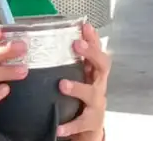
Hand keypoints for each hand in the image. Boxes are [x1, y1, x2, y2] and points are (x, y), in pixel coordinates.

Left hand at [57, 23, 109, 140]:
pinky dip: (70, 125)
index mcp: (94, 72)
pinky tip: (59, 127)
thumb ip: (70, 62)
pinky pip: (81, 123)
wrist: (91, 126)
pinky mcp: (91, 122)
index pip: (97, 50)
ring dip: (78, 88)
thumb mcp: (80, 77)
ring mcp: (97, 104)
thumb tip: (49, 39)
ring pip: (92, 94)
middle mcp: (99, 85)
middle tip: (77, 44)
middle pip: (102, 66)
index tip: (85, 25)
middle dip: (91, 53)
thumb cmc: (82, 97)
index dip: (93, 38)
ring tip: (62, 85)